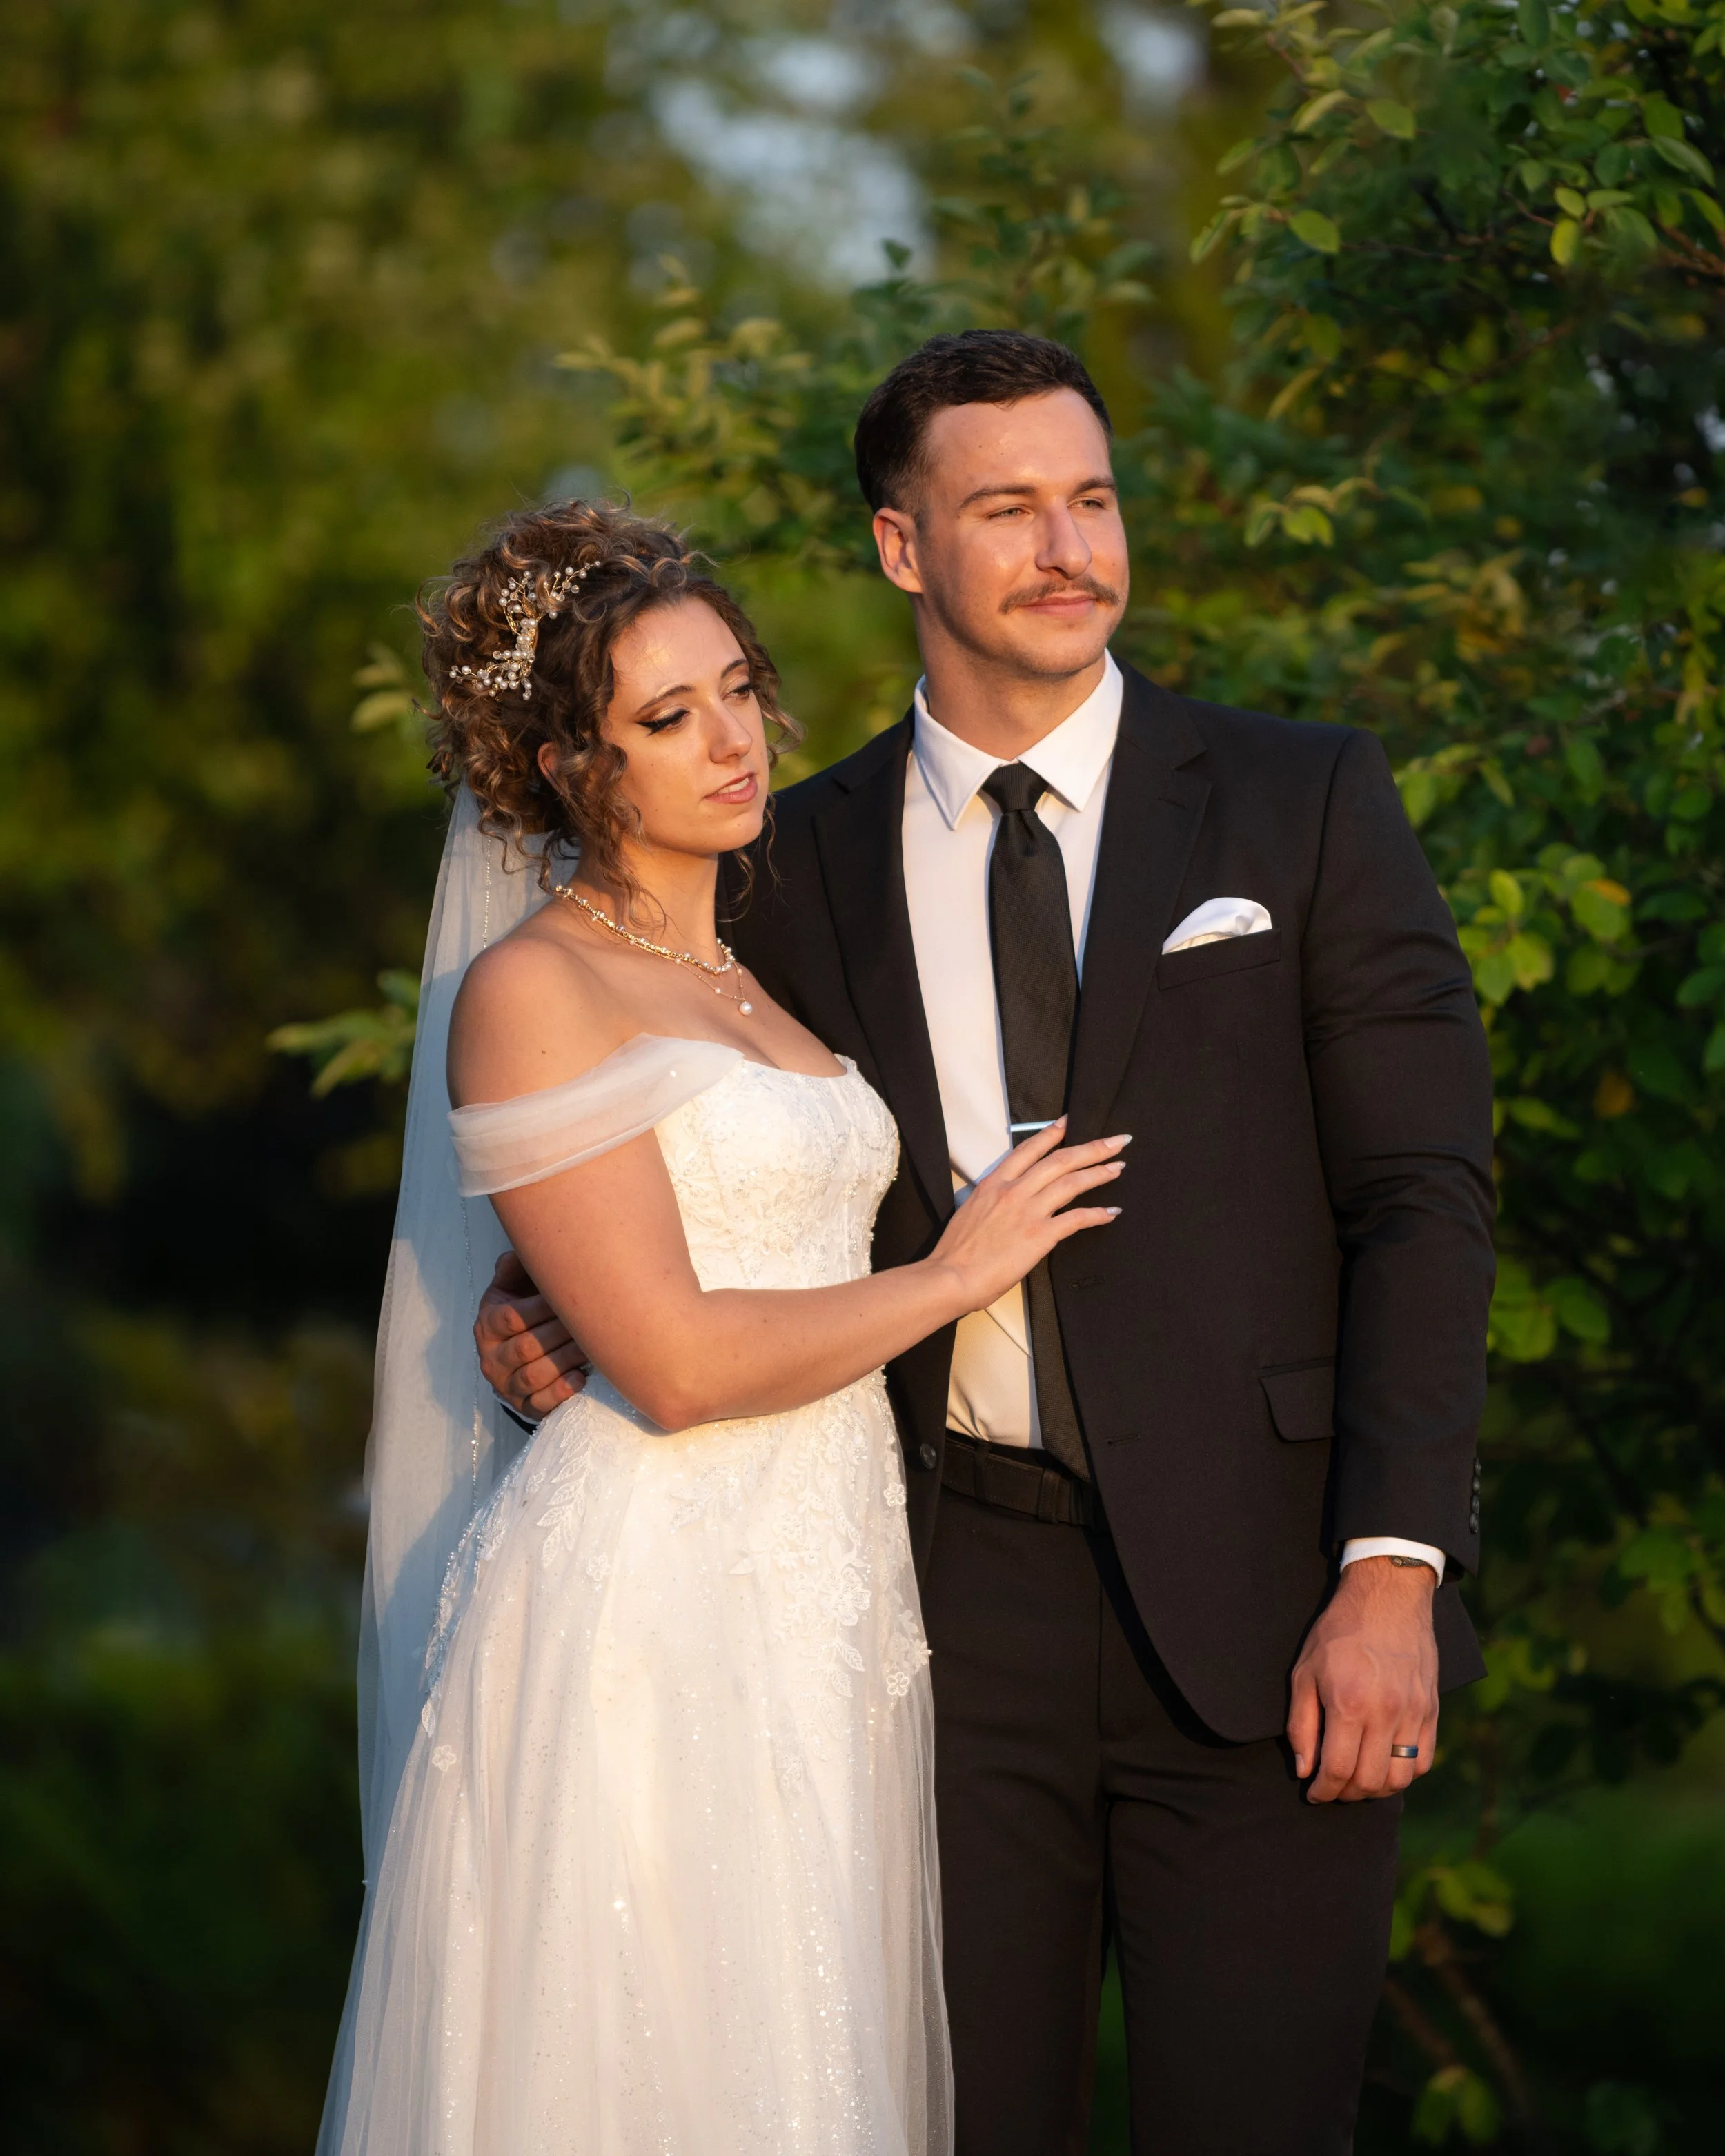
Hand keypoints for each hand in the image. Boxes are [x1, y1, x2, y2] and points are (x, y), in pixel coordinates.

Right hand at [475, 1249, 588, 1418]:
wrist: (518, 1357)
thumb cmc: (523, 1314)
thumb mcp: (513, 1288)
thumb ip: (515, 1268)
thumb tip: (521, 1252)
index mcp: (488, 1325)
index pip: (511, 1317)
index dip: (541, 1308)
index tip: (570, 1297)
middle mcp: (492, 1358)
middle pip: (525, 1347)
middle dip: (560, 1332)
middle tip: (591, 1320)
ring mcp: (506, 1386)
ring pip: (533, 1376)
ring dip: (565, 1360)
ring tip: (590, 1347)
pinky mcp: (524, 1408)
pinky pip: (539, 1405)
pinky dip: (560, 1392)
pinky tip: (580, 1378)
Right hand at [930, 1118, 1126, 1315]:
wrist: (950, 1276)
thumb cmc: (955, 1252)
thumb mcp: (970, 1212)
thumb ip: (992, 1201)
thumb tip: (1006, 1205)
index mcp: (993, 1183)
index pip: (1028, 1149)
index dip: (1051, 1133)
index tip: (1069, 1121)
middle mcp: (1013, 1191)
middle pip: (1060, 1160)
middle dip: (1092, 1148)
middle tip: (1116, 1141)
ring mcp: (1028, 1211)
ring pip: (1072, 1183)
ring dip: (1099, 1173)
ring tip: (1118, 1167)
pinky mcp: (1039, 1235)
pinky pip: (1076, 1219)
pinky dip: (1097, 1214)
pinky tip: (1111, 1212)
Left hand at [1288, 1556, 1438, 1802]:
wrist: (1387, 1598)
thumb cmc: (1338, 1633)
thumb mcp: (1304, 1672)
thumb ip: (1301, 1725)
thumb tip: (1305, 1771)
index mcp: (1348, 1704)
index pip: (1338, 1770)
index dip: (1323, 1791)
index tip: (1313, 1793)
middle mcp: (1385, 1714)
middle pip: (1370, 1781)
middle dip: (1346, 1794)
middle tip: (1333, 1788)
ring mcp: (1413, 1714)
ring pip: (1400, 1779)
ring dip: (1376, 1789)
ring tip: (1358, 1781)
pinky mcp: (1431, 1711)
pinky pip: (1423, 1761)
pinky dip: (1404, 1773)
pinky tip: (1385, 1764)